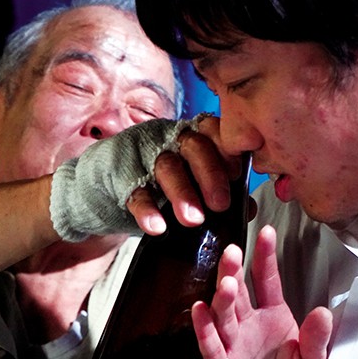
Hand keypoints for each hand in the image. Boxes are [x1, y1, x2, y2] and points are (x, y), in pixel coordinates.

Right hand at [128, 114, 240, 233]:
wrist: (108, 186)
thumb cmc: (163, 184)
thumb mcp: (194, 186)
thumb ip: (221, 193)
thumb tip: (248, 208)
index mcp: (194, 137)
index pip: (213, 131)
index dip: (226, 150)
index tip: (236, 175)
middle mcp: (170, 139)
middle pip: (193, 146)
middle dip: (210, 174)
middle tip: (220, 204)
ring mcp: (144, 154)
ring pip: (166, 165)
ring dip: (182, 193)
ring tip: (194, 220)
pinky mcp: (122, 175)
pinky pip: (135, 191)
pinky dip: (147, 210)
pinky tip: (158, 227)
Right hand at [191, 225, 332, 358]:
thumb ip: (317, 339)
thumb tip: (323, 312)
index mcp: (272, 315)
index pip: (267, 280)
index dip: (265, 257)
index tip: (266, 232)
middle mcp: (248, 322)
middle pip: (239, 291)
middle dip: (235, 270)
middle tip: (234, 251)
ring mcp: (231, 341)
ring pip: (223, 313)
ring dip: (223, 297)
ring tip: (226, 282)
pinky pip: (209, 343)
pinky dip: (204, 327)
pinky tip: (200, 310)